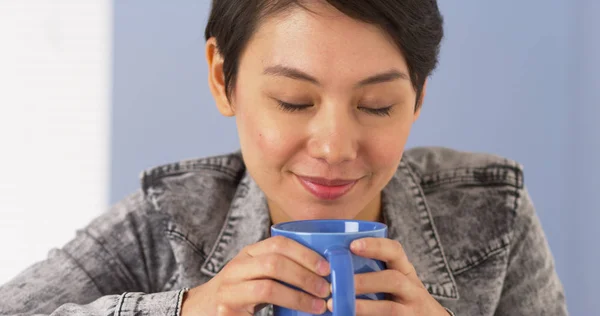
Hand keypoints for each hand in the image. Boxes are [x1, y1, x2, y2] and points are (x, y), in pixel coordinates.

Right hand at [181, 236, 330, 315]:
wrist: (202, 309)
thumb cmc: (242, 291)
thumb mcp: (259, 272)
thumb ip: (282, 267)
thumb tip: (324, 271)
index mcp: (250, 253)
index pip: (278, 244)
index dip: (305, 254)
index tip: (326, 267)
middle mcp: (238, 266)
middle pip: (274, 263)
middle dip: (304, 276)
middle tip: (325, 289)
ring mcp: (229, 289)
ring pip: (267, 288)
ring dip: (297, 297)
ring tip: (317, 306)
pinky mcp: (226, 310)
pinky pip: (256, 311)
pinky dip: (282, 311)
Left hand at [327, 238, 448, 315]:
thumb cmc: (403, 298)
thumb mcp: (396, 281)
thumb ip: (373, 272)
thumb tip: (332, 265)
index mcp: (405, 271)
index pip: (395, 251)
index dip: (375, 246)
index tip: (353, 245)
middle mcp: (412, 289)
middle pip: (393, 280)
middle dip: (365, 281)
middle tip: (336, 284)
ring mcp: (412, 311)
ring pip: (391, 309)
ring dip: (363, 307)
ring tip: (335, 305)